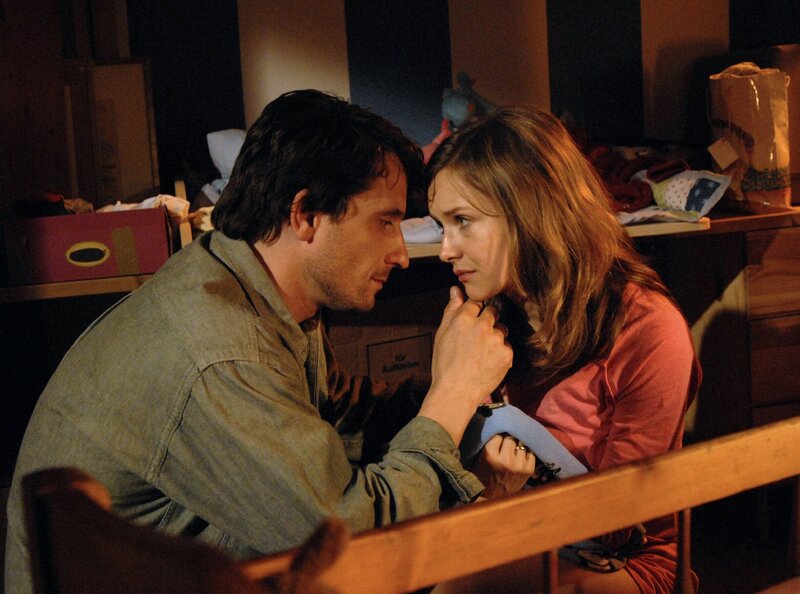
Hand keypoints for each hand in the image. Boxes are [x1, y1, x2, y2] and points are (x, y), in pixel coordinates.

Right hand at [419, 287, 512, 442]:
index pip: (476, 302)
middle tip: (477, 339)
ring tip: (482, 353)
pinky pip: (506, 346)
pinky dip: (500, 352)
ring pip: (501, 329)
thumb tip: (456, 290)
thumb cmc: (444, 364)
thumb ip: (451, 309)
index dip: (474, 311)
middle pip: (492, 312)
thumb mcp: (442, 334)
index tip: (471, 321)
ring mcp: (496, 339)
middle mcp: (482, 325)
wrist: (456, 392)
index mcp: (464, 318)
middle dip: (487, 321)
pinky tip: (488, 362)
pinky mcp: (507, 353)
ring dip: (495, 336)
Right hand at [472, 434, 535, 498]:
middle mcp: (506, 459)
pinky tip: (520, 455)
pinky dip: (525, 452)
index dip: (498, 436)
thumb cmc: (484, 475)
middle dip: (508, 439)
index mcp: (490, 454)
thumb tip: (500, 425)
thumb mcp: (480, 458)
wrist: (495, 498)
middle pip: (510, 437)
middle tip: (506, 443)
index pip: (498, 434)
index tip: (497, 439)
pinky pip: (530, 451)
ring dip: (518, 444)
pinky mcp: (529, 469)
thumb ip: (489, 442)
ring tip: (514, 448)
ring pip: (521, 443)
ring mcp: (519, 465)